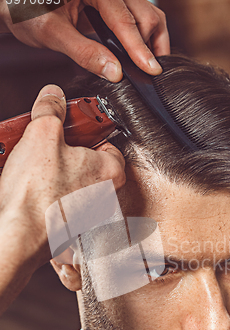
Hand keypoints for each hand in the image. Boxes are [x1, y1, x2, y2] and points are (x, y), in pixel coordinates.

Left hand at [0, 0, 169, 80]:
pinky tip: (138, 57)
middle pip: (145, 14)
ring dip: (151, 42)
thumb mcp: (52, 34)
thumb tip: (115, 72)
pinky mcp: (114, 3)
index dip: (139, 48)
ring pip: (147, 15)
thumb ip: (84, 53)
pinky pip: (138, 18)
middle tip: (149, 74)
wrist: (17, 1)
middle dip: (150, 45)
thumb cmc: (27, 9)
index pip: (124, 19)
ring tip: (146, 67)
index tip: (151, 70)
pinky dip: (143, 39)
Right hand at [0, 84, 125, 291]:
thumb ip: (51, 109)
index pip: (110, 142)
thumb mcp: (42, 134)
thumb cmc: (38, 194)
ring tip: (33, 162)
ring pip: (71, 178)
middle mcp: (104, 194)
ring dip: (52, 167)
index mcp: (110, 171)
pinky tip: (29, 182)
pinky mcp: (67, 222)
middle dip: (65, 148)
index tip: (73, 123)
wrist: (18, 234)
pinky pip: (59, 196)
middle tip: (47, 141)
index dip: (90, 129)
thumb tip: (53, 96)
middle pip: (88, 159)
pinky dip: (45, 186)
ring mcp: (86, 211)